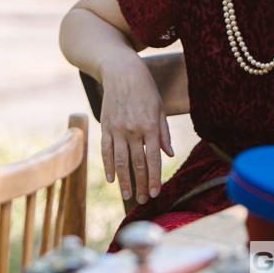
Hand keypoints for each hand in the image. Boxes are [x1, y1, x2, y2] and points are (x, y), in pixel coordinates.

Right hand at [99, 55, 173, 203]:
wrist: (121, 72)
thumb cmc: (145, 89)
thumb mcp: (160, 108)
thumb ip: (164, 133)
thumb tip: (168, 154)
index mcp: (150, 126)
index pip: (153, 159)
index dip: (155, 177)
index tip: (156, 192)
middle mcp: (133, 130)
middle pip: (137, 164)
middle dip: (141, 184)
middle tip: (144, 200)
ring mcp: (117, 130)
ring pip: (120, 161)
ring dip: (125, 181)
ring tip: (129, 196)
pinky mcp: (105, 127)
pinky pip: (106, 151)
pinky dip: (108, 166)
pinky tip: (111, 179)